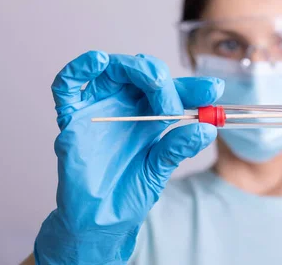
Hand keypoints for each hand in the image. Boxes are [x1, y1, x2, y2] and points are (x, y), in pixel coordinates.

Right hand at [34, 51, 222, 263]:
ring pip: (111, 69)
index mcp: (151, 117)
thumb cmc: (129, 194)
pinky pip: (67, 85)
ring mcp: (98, 108)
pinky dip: (79, 67)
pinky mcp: (72, 117)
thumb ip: (177, 148)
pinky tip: (97, 61)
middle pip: (143, 73)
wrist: (99, 220)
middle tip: (173, 103)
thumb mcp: (159, 170)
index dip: (193, 88)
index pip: (173, 92)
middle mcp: (125, 107)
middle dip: (162, 79)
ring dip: (132, 66)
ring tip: (152, 79)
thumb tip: (207, 129)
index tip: (214, 91)